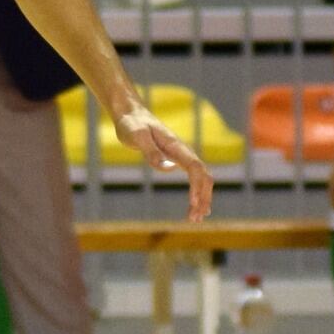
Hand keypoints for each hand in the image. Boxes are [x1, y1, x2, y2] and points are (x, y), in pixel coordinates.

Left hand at [114, 102, 214, 221]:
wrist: (130, 114)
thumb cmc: (131, 125)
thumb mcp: (137, 137)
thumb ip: (151, 152)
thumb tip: (170, 168)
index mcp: (175, 146)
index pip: (194, 167)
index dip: (197, 186)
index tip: (193, 203)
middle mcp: (182, 151)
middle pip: (203, 175)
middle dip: (203, 197)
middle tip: (196, 219)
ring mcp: (181, 155)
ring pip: (201, 178)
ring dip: (202, 197)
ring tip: (196, 218)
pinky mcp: (175, 158)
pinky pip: (193, 176)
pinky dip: (197, 191)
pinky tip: (195, 205)